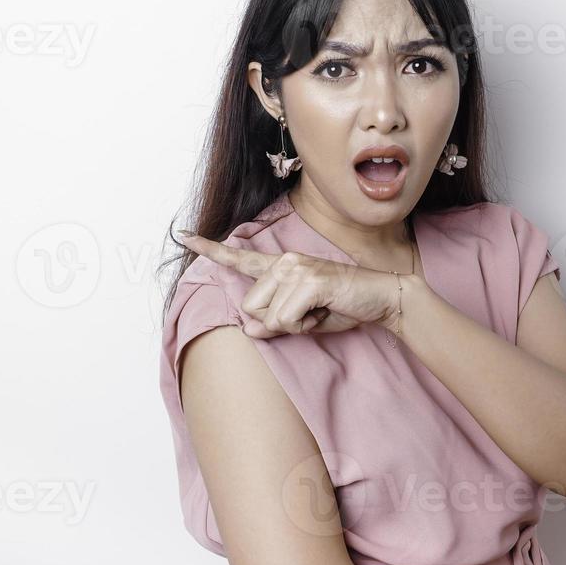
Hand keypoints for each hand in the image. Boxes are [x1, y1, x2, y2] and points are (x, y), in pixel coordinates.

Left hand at [176, 230, 401, 338]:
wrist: (382, 299)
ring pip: (267, 315)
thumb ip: (273, 323)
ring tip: (318, 311)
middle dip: (277, 321)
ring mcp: (296, 268)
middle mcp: (285, 261)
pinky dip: (304, 326)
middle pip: (250, 306)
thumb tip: (249, 329)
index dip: (209, 249)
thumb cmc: (343, 307)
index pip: (240, 257)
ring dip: (293, 325)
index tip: (183, 235)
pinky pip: (285, 320)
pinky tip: (323, 312)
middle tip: (309, 314)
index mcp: (282, 266)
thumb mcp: (303, 320)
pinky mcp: (308, 281)